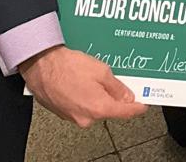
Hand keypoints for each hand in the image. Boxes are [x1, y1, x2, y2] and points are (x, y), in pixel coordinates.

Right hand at [20, 45, 145, 127]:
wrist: (41, 67)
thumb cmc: (67, 67)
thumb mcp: (101, 71)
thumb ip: (116, 86)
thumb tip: (127, 96)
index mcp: (99, 108)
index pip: (125, 113)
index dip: (137, 108)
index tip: (144, 105)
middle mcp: (86, 117)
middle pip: (109, 109)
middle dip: (115, 97)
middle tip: (118, 81)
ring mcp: (74, 117)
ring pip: (95, 107)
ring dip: (99, 94)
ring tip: (94, 77)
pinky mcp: (64, 113)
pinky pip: (82, 105)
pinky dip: (86, 95)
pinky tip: (83, 82)